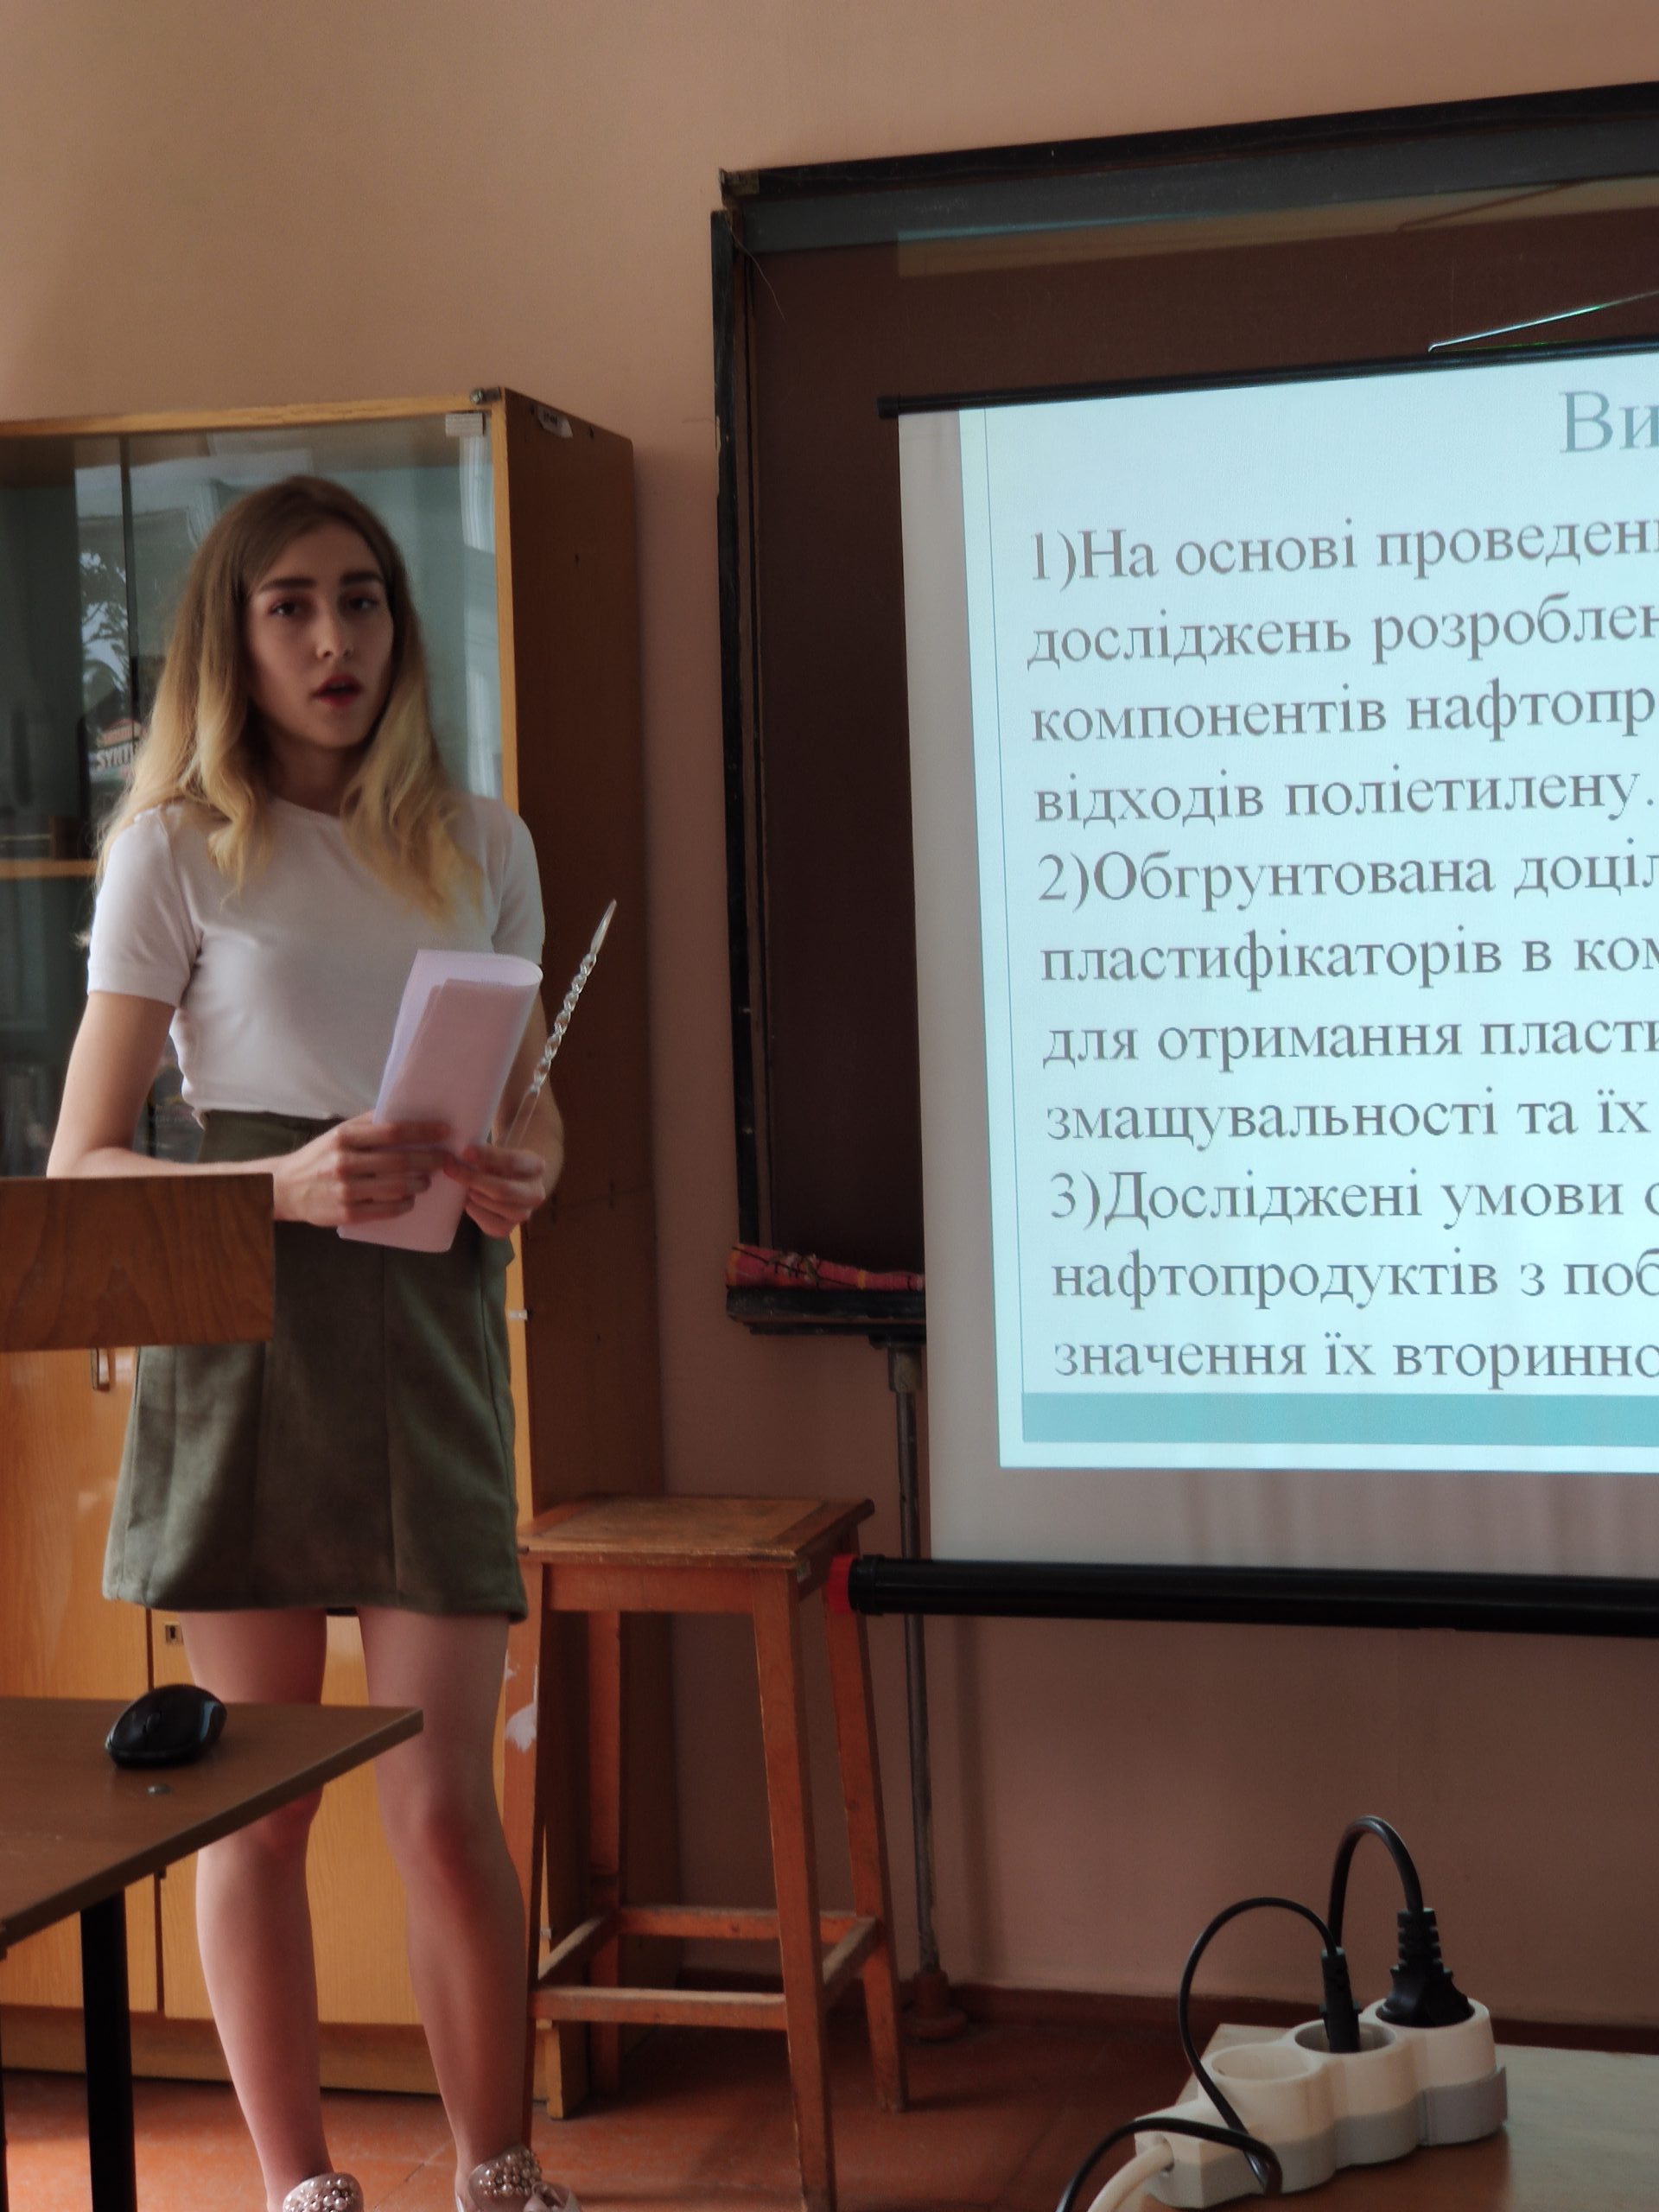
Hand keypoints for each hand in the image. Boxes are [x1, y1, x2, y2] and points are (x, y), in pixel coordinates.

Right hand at [269, 1116, 451, 1227]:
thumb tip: (402, 1110)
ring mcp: (346, 1189)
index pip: (393, 1132)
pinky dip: (404, 1205)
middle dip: (429, 1160)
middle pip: (400, 1161)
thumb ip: (367, 1124)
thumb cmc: (319, 1157)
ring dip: (419, 1184)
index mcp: (345, 1137)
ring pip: (397, 1187)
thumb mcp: (338, 1134)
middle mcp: (345, 1162)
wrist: (285, 1188)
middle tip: (444, 1159)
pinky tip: (410, 1200)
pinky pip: (385, 1210)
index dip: (423, 1131)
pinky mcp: (346, 1213)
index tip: (444, 1131)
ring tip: (427, 1180)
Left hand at [441, 1140, 550, 1238]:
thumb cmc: (501, 1165)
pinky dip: (474, 1210)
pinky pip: (487, 1222)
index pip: (513, 1161)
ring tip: (464, 1186)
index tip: (465, 1152)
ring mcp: (525, 1214)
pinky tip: (470, 1202)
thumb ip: (486, 1154)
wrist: (513, 1186)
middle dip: (473, 1179)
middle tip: (450, 1169)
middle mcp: (536, 1193)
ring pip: (493, 1206)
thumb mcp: (500, 1153)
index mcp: (536, 1167)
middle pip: (503, 1190)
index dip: (488, 1156)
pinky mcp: (508, 1229)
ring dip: (473, 1195)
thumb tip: (459, 1155)